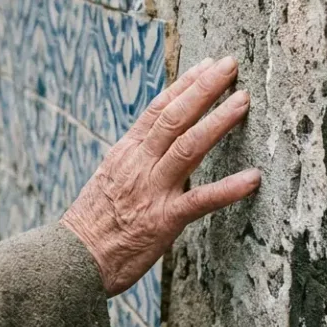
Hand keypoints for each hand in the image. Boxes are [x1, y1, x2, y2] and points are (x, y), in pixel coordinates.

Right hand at [61, 56, 260, 295]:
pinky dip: (229, 188)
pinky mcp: (163, 220)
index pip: (158, 109)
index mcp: (126, 153)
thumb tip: (156, 141)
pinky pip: (200, 200)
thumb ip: (135, 159)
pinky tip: (253, 178)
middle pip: (174, 117)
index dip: (184, 85)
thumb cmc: (94, 224)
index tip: (207, 66)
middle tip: (230, 66)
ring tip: (243, 101)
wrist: (73, 260)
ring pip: (188, 146)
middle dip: (204, 88)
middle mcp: (138, 165)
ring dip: (218, 121)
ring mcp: (151, 191)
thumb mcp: (109, 179)